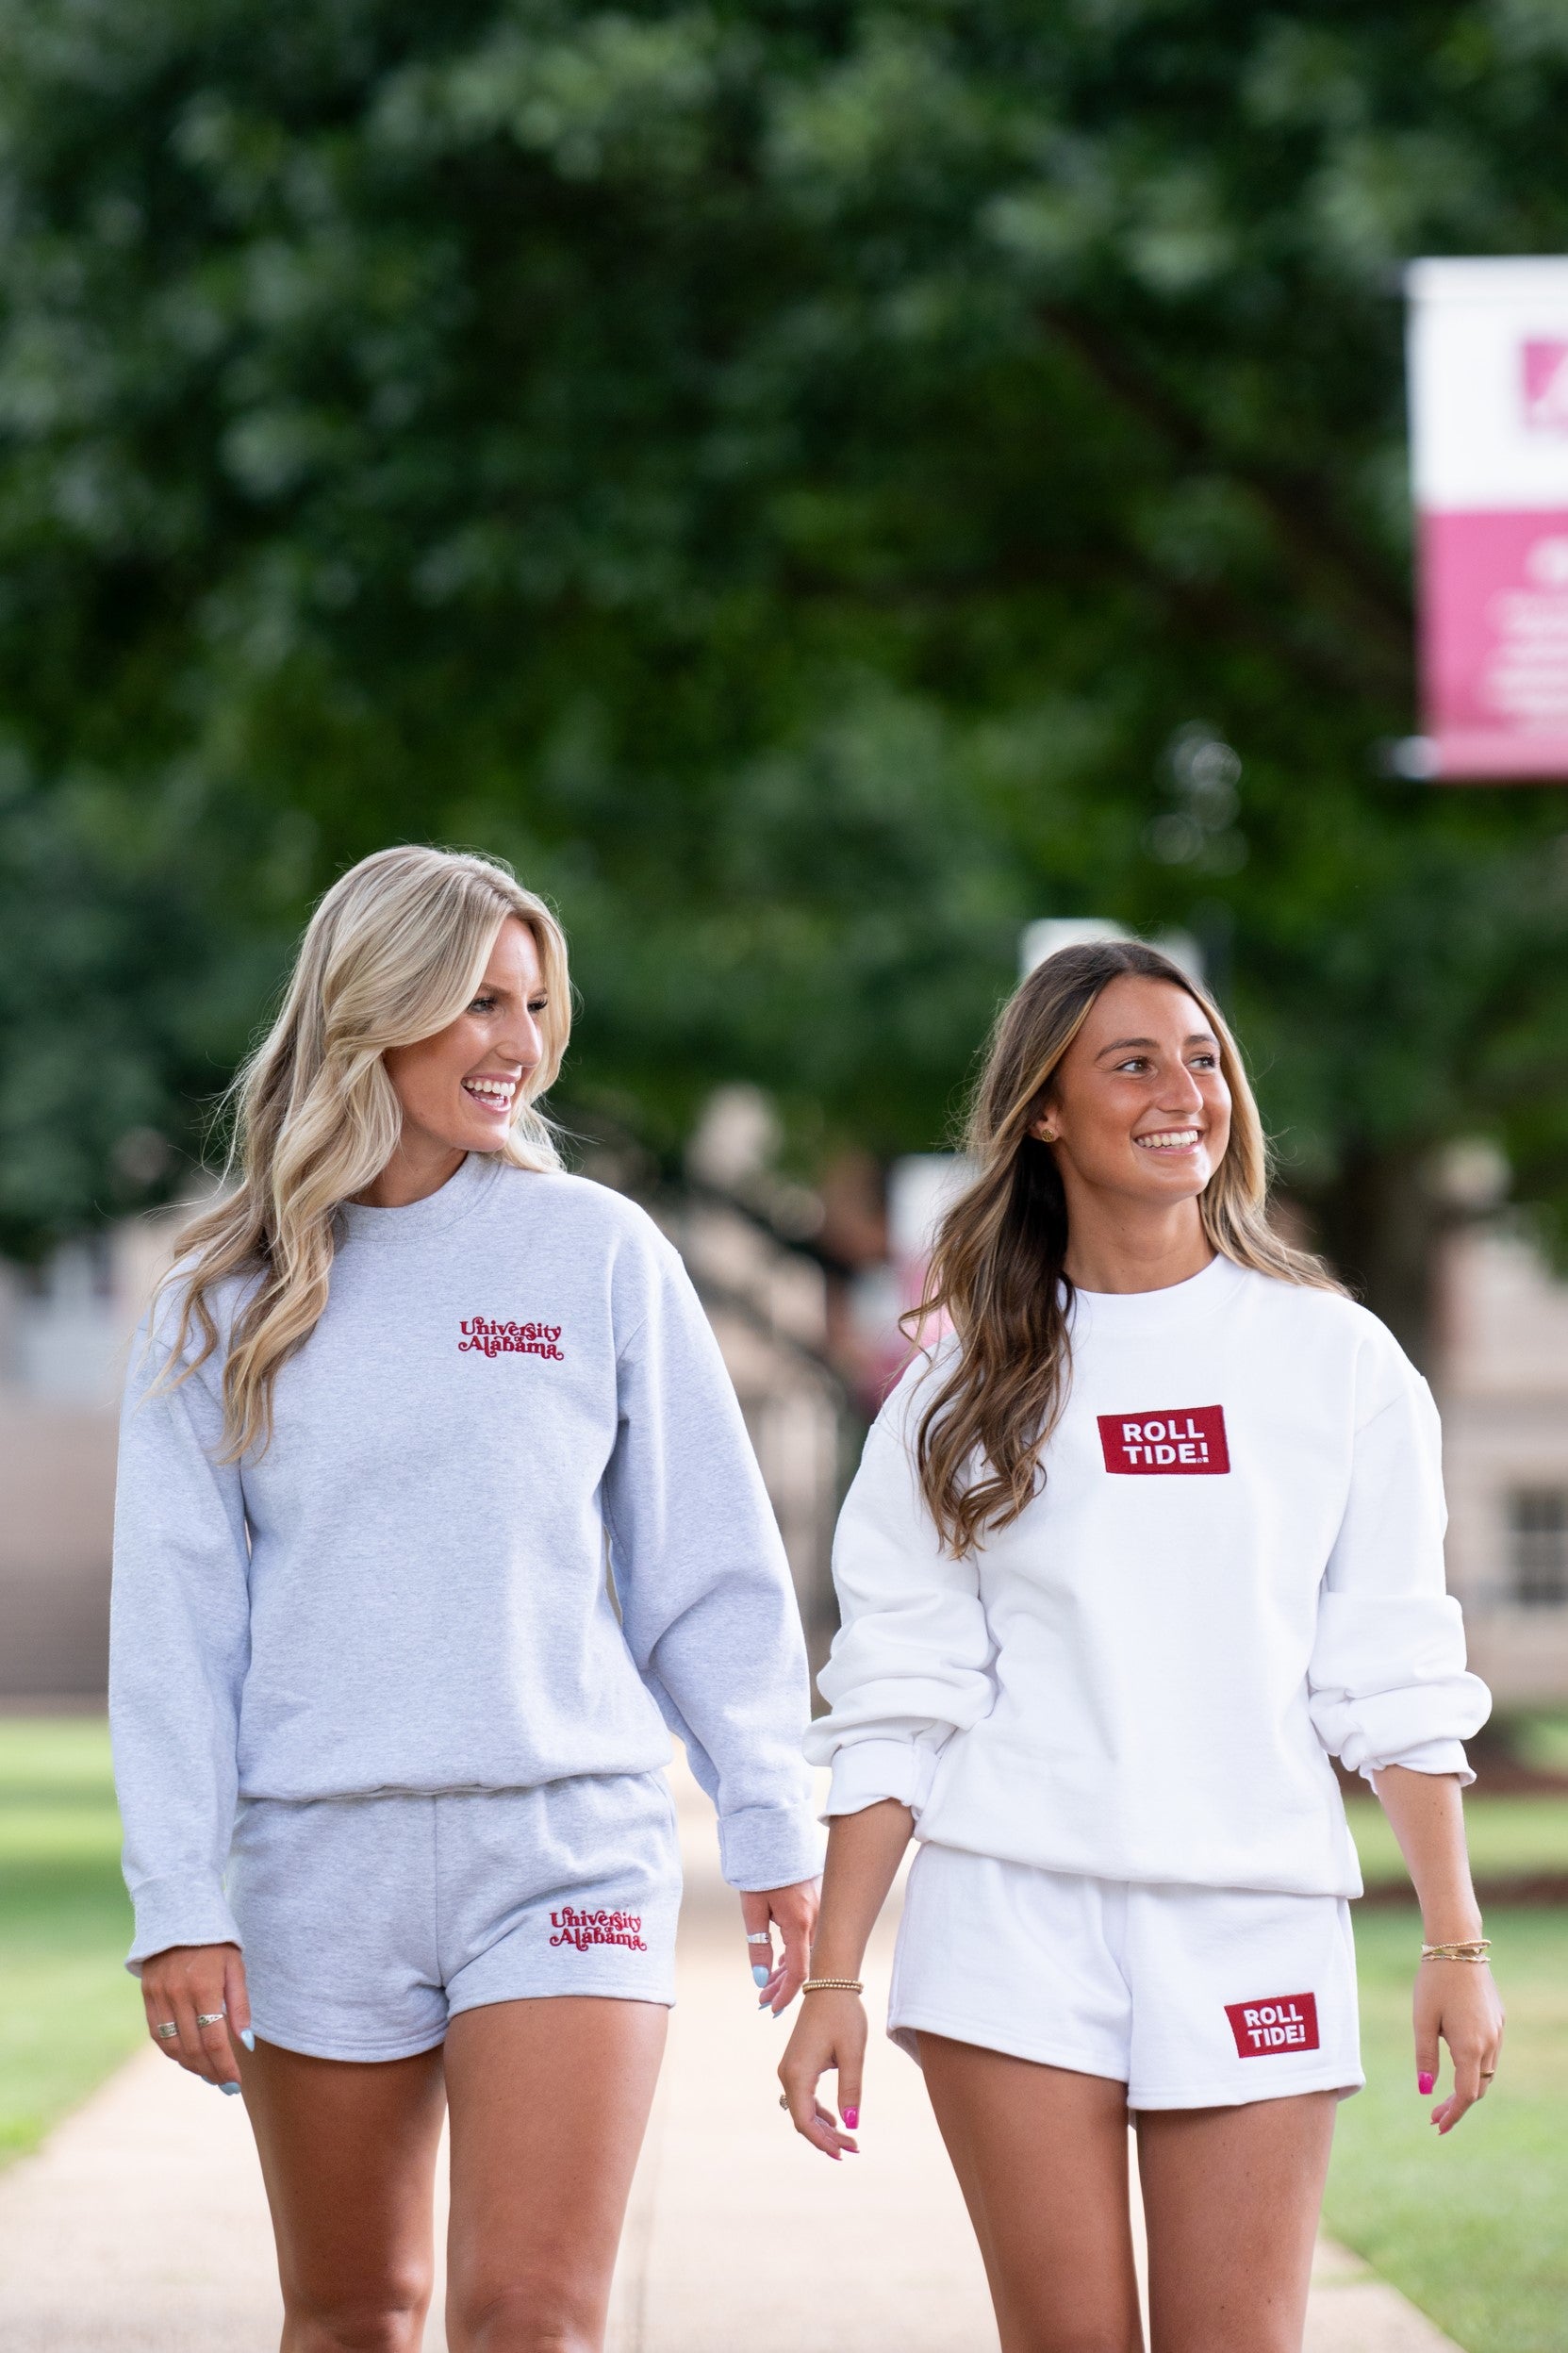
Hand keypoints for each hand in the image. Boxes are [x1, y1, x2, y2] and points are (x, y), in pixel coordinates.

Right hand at [140, 1944, 251, 2091]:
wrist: (180, 1914)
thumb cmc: (216, 1942)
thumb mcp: (236, 1967)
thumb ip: (240, 2006)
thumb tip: (246, 2044)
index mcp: (204, 1987)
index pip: (214, 2040)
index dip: (225, 2066)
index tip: (235, 2083)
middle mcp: (178, 1994)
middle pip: (193, 2048)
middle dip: (211, 2071)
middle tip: (225, 2084)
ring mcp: (159, 1996)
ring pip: (172, 2046)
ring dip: (191, 2066)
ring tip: (209, 2073)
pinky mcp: (147, 1995)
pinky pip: (157, 2034)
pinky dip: (172, 2051)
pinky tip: (187, 2057)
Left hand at [739, 1878, 817, 2014]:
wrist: (773, 1835)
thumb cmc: (760, 1872)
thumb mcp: (752, 1911)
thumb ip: (758, 1947)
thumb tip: (762, 1979)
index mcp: (799, 1923)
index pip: (799, 1972)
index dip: (787, 1995)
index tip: (771, 2008)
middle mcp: (815, 1919)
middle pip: (805, 1964)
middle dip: (783, 1986)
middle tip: (763, 2000)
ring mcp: (819, 1910)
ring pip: (808, 1952)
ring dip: (788, 1970)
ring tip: (767, 1985)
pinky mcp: (817, 1903)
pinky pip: (811, 1937)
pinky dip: (796, 1953)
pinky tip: (781, 1961)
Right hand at [778, 1989, 863, 2160]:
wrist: (830, 1984)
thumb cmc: (843, 2015)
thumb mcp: (853, 2054)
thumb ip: (851, 2090)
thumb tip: (850, 2124)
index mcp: (798, 2073)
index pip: (804, 2121)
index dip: (823, 2142)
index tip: (845, 2153)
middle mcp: (787, 2073)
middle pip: (803, 2119)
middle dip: (826, 2138)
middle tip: (854, 2148)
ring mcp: (789, 2068)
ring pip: (803, 2110)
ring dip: (823, 2127)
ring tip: (849, 2139)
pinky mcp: (796, 2064)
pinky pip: (804, 2097)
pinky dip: (819, 2112)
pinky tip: (835, 2120)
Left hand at [1415, 1959, 1504, 2133]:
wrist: (1458, 1945)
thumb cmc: (1434, 1981)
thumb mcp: (1422, 2021)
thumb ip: (1425, 2057)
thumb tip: (1426, 2090)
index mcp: (1470, 2046)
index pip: (1466, 2095)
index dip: (1453, 2114)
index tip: (1437, 2127)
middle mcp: (1490, 2042)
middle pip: (1479, 2087)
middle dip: (1458, 2104)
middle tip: (1433, 2115)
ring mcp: (1498, 2030)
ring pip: (1486, 2071)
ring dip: (1468, 2086)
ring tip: (1443, 2094)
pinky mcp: (1498, 2018)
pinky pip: (1490, 2052)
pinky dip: (1475, 2066)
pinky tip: (1457, 2062)